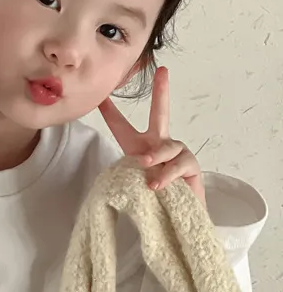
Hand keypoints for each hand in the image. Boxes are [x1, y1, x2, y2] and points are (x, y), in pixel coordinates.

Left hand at [99, 67, 205, 207]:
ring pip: (166, 147)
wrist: (172, 219)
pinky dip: (165, 174)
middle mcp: (160, 145)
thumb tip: (117, 174)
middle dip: (162, 92)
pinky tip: (156, 184)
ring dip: (154, 155)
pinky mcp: (191, 166)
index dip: (110, 112)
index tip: (100, 94)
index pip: (121, 127)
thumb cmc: (149, 199)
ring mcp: (177, 153)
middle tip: (163, 72)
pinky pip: (178, 165)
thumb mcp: (128, 183)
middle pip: (161, 113)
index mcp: (139, 146)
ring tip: (144, 166)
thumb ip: (122, 174)